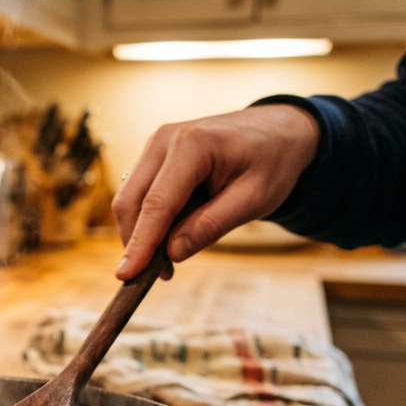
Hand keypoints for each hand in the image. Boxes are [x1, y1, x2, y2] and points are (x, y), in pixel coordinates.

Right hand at [111, 105, 319, 279]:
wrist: (279, 130)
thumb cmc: (272, 161)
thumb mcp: (254, 199)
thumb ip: (211, 225)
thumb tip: (172, 253)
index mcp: (193, 144)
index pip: (157, 203)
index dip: (140, 243)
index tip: (127, 275)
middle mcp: (165, 140)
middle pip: (131, 201)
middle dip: (136, 242)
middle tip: (157, 275)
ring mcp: (156, 145)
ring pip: (130, 199)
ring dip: (141, 234)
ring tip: (169, 260)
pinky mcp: (155, 156)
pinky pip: (140, 194)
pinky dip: (148, 221)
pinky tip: (170, 238)